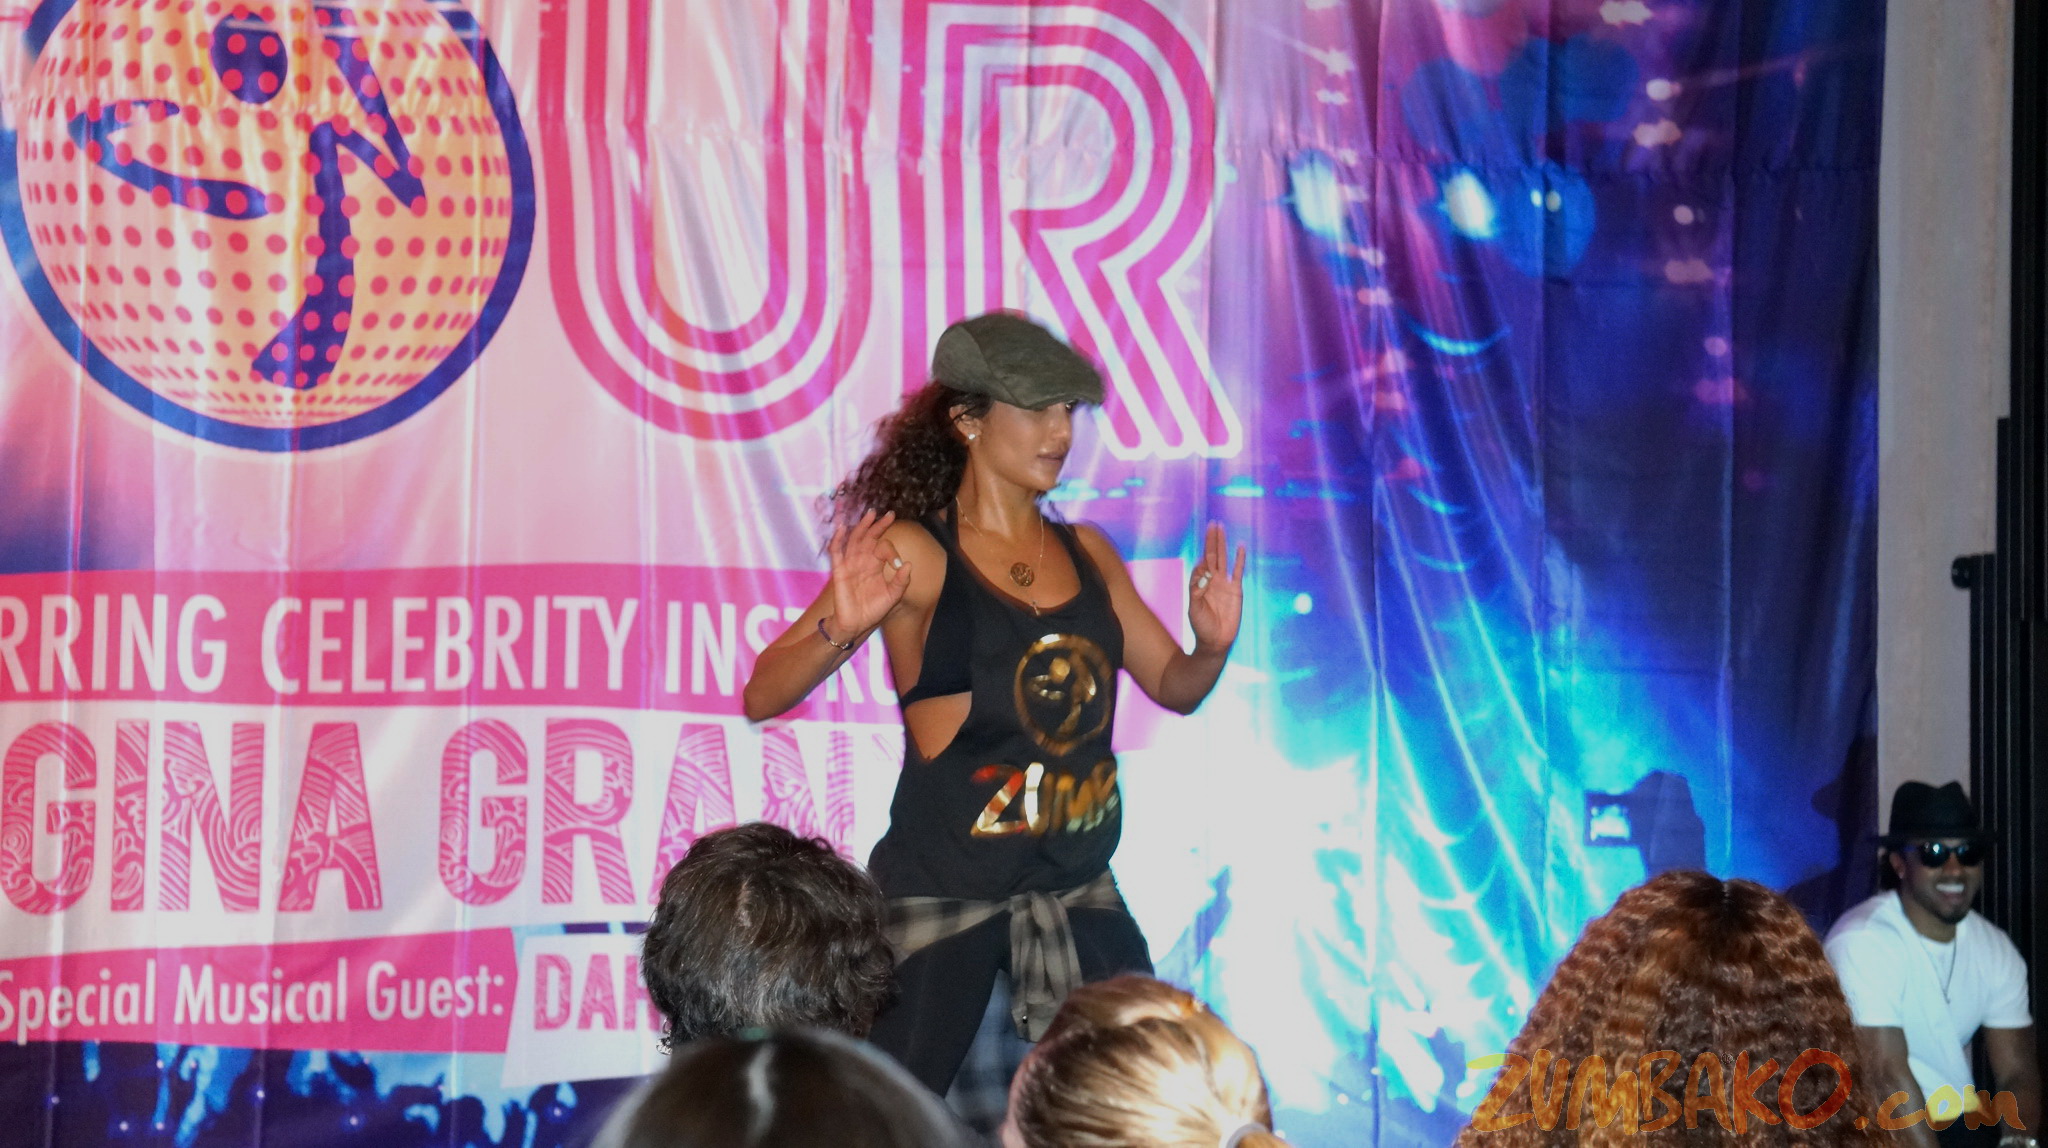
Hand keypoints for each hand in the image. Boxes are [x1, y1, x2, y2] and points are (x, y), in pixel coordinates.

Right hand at [825, 510, 910, 641]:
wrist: (855, 624)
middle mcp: (863, 560)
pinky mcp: (839, 571)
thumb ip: (900, 581)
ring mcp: (850, 564)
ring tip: (869, 514)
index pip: (883, 547)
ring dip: (861, 526)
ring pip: (854, 539)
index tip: (897, 565)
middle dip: (878, 525)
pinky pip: (836, 552)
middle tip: (888, 513)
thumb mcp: (893, 596)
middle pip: (870, 537)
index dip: (892, 552)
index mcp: (876, 565)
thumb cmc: (873, 610)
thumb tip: (907, 564)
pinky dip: (837, 540)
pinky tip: (842, 528)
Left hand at [1188, 521, 1244, 654]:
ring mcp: (1224, 584)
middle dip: (1212, 540)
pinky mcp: (1236, 590)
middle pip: (1212, 555)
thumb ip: (1196, 591)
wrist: (1216, 641)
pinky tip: (1240, 546)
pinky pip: (1238, 571)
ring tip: (1221, 528)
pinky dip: (1239, 559)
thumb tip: (1203, 575)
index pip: (1200, 564)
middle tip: (1213, 523)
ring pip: (1223, 559)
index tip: (1203, 556)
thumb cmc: (1201, 626)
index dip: (1201, 556)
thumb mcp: (1194, 609)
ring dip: (1222, 544)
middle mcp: (1212, 581)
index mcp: (1200, 584)